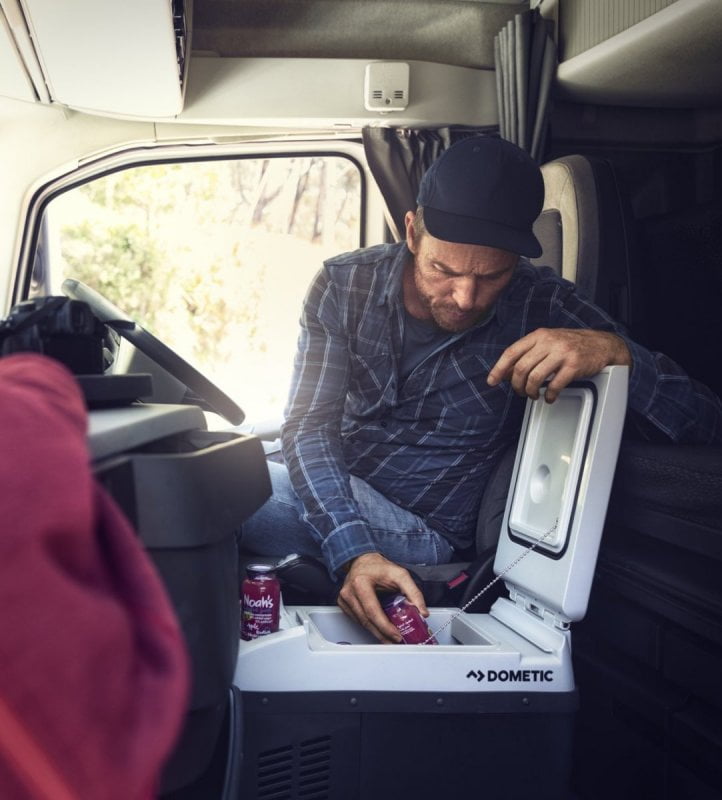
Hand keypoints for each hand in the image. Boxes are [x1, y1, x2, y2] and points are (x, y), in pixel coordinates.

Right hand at [337, 552, 427, 642]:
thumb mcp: (400, 575)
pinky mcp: (343, 604)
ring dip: (376, 633)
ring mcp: (344, 599)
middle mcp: (349, 592)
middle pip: (366, 621)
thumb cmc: (380, 567)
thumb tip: (422, 612)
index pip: (373, 611)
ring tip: (389, 638)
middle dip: (382, 634)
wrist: (363, 560)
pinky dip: (369, 626)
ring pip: (361, 623)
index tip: (396, 635)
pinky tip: (379, 629)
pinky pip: (357, 620)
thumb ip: (413, 592)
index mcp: (361, 583)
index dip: (385, 627)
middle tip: (395, 641)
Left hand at [487, 328, 630, 402]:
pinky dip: (549, 395)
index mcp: (539, 335)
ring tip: (534, 395)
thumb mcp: (548, 342)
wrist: (601, 344)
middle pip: (521, 368)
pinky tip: (550, 397)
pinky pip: (555, 385)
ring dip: (531, 392)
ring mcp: (562, 353)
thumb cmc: (571, 345)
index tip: (492, 381)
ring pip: (535, 378)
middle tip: (520, 392)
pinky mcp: (574, 365)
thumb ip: (529, 353)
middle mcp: (549, 342)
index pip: (511, 352)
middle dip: (517, 385)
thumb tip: (508, 372)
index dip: (499, 368)